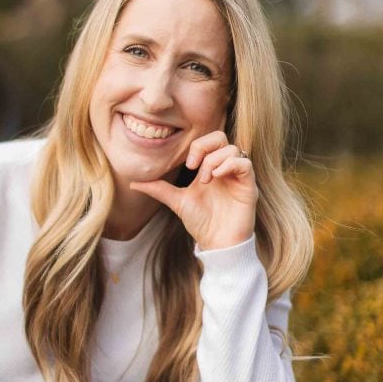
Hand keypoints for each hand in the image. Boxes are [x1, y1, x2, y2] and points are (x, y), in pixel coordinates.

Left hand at [130, 131, 257, 250]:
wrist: (216, 244)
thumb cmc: (201, 223)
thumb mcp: (176, 202)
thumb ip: (158, 189)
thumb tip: (134, 183)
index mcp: (209, 168)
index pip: (208, 141)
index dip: (197, 146)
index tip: (187, 165)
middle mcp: (225, 169)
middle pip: (221, 138)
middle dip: (205, 146)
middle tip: (194, 166)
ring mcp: (237, 176)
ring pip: (233, 149)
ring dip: (215, 160)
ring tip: (206, 180)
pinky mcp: (248, 186)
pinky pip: (245, 163)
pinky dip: (230, 165)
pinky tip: (217, 177)